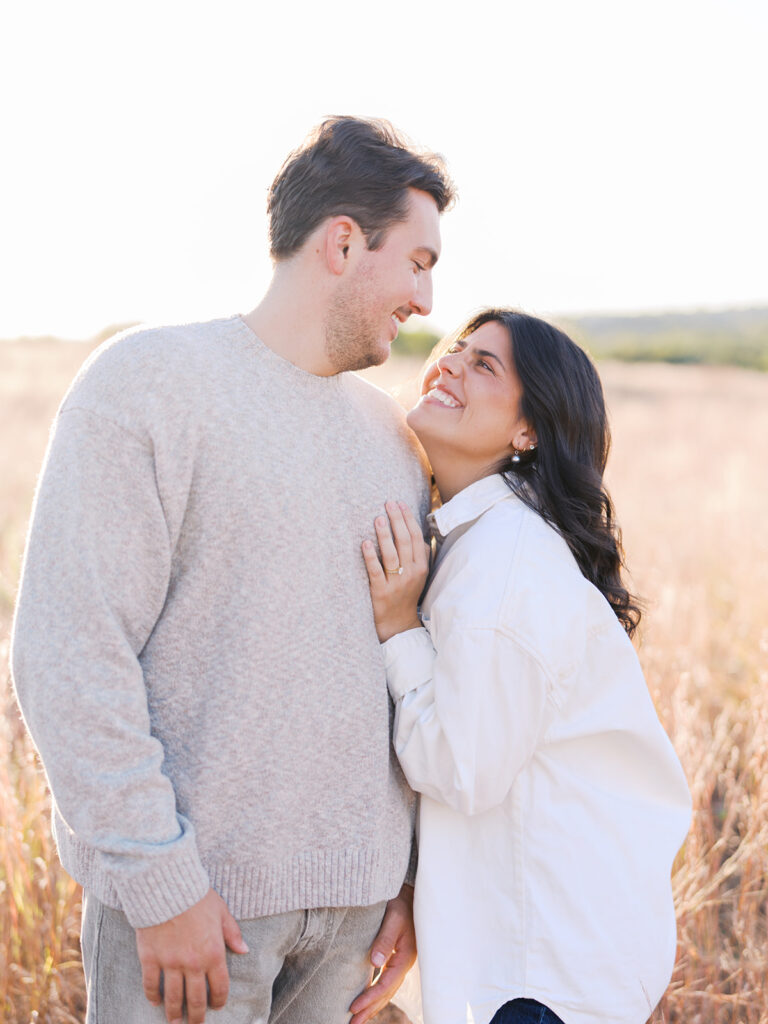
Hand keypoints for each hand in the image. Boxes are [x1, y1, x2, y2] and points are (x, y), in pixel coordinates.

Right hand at [135, 888, 248, 1023]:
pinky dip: (152, 996)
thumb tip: (244, 950)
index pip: (219, 987)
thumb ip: (232, 933)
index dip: (218, 1001)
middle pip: (195, 999)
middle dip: (196, 1016)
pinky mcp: (150, 959)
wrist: (168, 887)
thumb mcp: (221, 912)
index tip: (216, 1007)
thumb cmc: (197, 897)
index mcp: (213, 954)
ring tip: (175, 1021)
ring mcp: (170, 963)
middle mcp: (193, 964)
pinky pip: (151, 984)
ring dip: (174, 1013)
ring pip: (172, 998)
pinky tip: (155, 1002)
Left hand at [348, 884, 416, 1023]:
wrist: (411, 892)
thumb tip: (375, 964)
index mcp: (405, 956)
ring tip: (359, 1019)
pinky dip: (377, 992)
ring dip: (374, 1005)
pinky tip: (368, 997)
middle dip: (370, 1009)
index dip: (369, 998)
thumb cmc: (401, 902)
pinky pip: (387, 981)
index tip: (352, 1008)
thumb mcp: (393, 917)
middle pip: (387, 993)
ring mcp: (402, 961)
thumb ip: (385, 939)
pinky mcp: (398, 957)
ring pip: (388, 990)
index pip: (385, 984)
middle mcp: (405, 962)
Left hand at [362, 501, 429, 642]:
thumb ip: (420, 554)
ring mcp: (396, 583)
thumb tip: (420, 530)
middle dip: (396, 520)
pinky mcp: (381, 592)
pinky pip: (376, 571)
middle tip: (388, 503)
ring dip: (385, 535)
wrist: (398, 623)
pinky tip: (365, 543)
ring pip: (391, 555)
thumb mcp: (419, 574)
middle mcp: (411, 573)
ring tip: (377, 518)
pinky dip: (371, 557)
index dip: (408, 519)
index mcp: (421, 566)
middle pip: (404, 542)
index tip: (399, 503)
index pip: (415, 537)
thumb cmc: (407, 593)